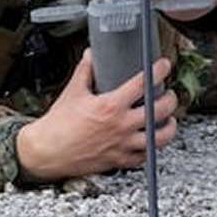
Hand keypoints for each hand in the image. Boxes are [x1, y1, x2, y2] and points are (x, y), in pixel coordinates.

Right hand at [15, 52, 178, 181]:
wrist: (45, 152)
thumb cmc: (57, 125)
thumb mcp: (73, 92)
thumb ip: (85, 71)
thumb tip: (91, 55)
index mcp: (111, 106)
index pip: (144, 84)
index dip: (158, 71)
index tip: (163, 66)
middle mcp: (121, 126)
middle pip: (159, 111)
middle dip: (170, 99)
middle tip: (168, 94)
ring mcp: (122, 145)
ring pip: (159, 138)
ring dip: (169, 127)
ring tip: (169, 120)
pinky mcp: (118, 161)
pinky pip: (144, 157)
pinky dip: (151, 148)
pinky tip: (150, 140)